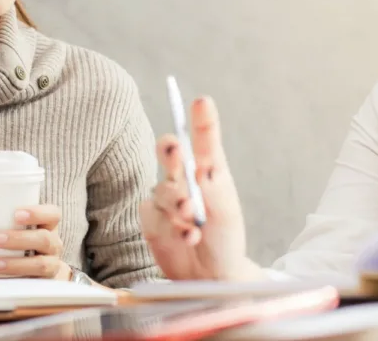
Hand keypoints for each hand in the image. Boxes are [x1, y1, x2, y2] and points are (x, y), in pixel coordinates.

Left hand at [0, 205, 71, 280]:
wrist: (38, 275)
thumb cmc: (19, 247)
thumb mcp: (6, 234)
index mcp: (46, 226)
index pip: (52, 214)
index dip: (38, 212)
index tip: (16, 214)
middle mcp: (53, 244)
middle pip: (45, 239)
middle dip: (19, 238)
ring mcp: (52, 265)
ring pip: (41, 264)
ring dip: (16, 263)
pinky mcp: (44, 284)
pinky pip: (34, 284)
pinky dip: (15, 280)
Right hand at [140, 96, 262, 280]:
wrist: (211, 275)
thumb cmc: (224, 238)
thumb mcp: (226, 211)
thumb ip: (212, 187)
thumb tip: (200, 165)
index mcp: (209, 170)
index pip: (204, 140)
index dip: (202, 120)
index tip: (202, 102)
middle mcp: (184, 178)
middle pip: (170, 152)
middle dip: (170, 150)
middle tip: (176, 151)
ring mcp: (165, 198)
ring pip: (163, 189)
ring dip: (177, 204)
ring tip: (193, 222)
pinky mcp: (151, 218)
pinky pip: (154, 214)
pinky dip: (172, 226)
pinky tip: (188, 237)